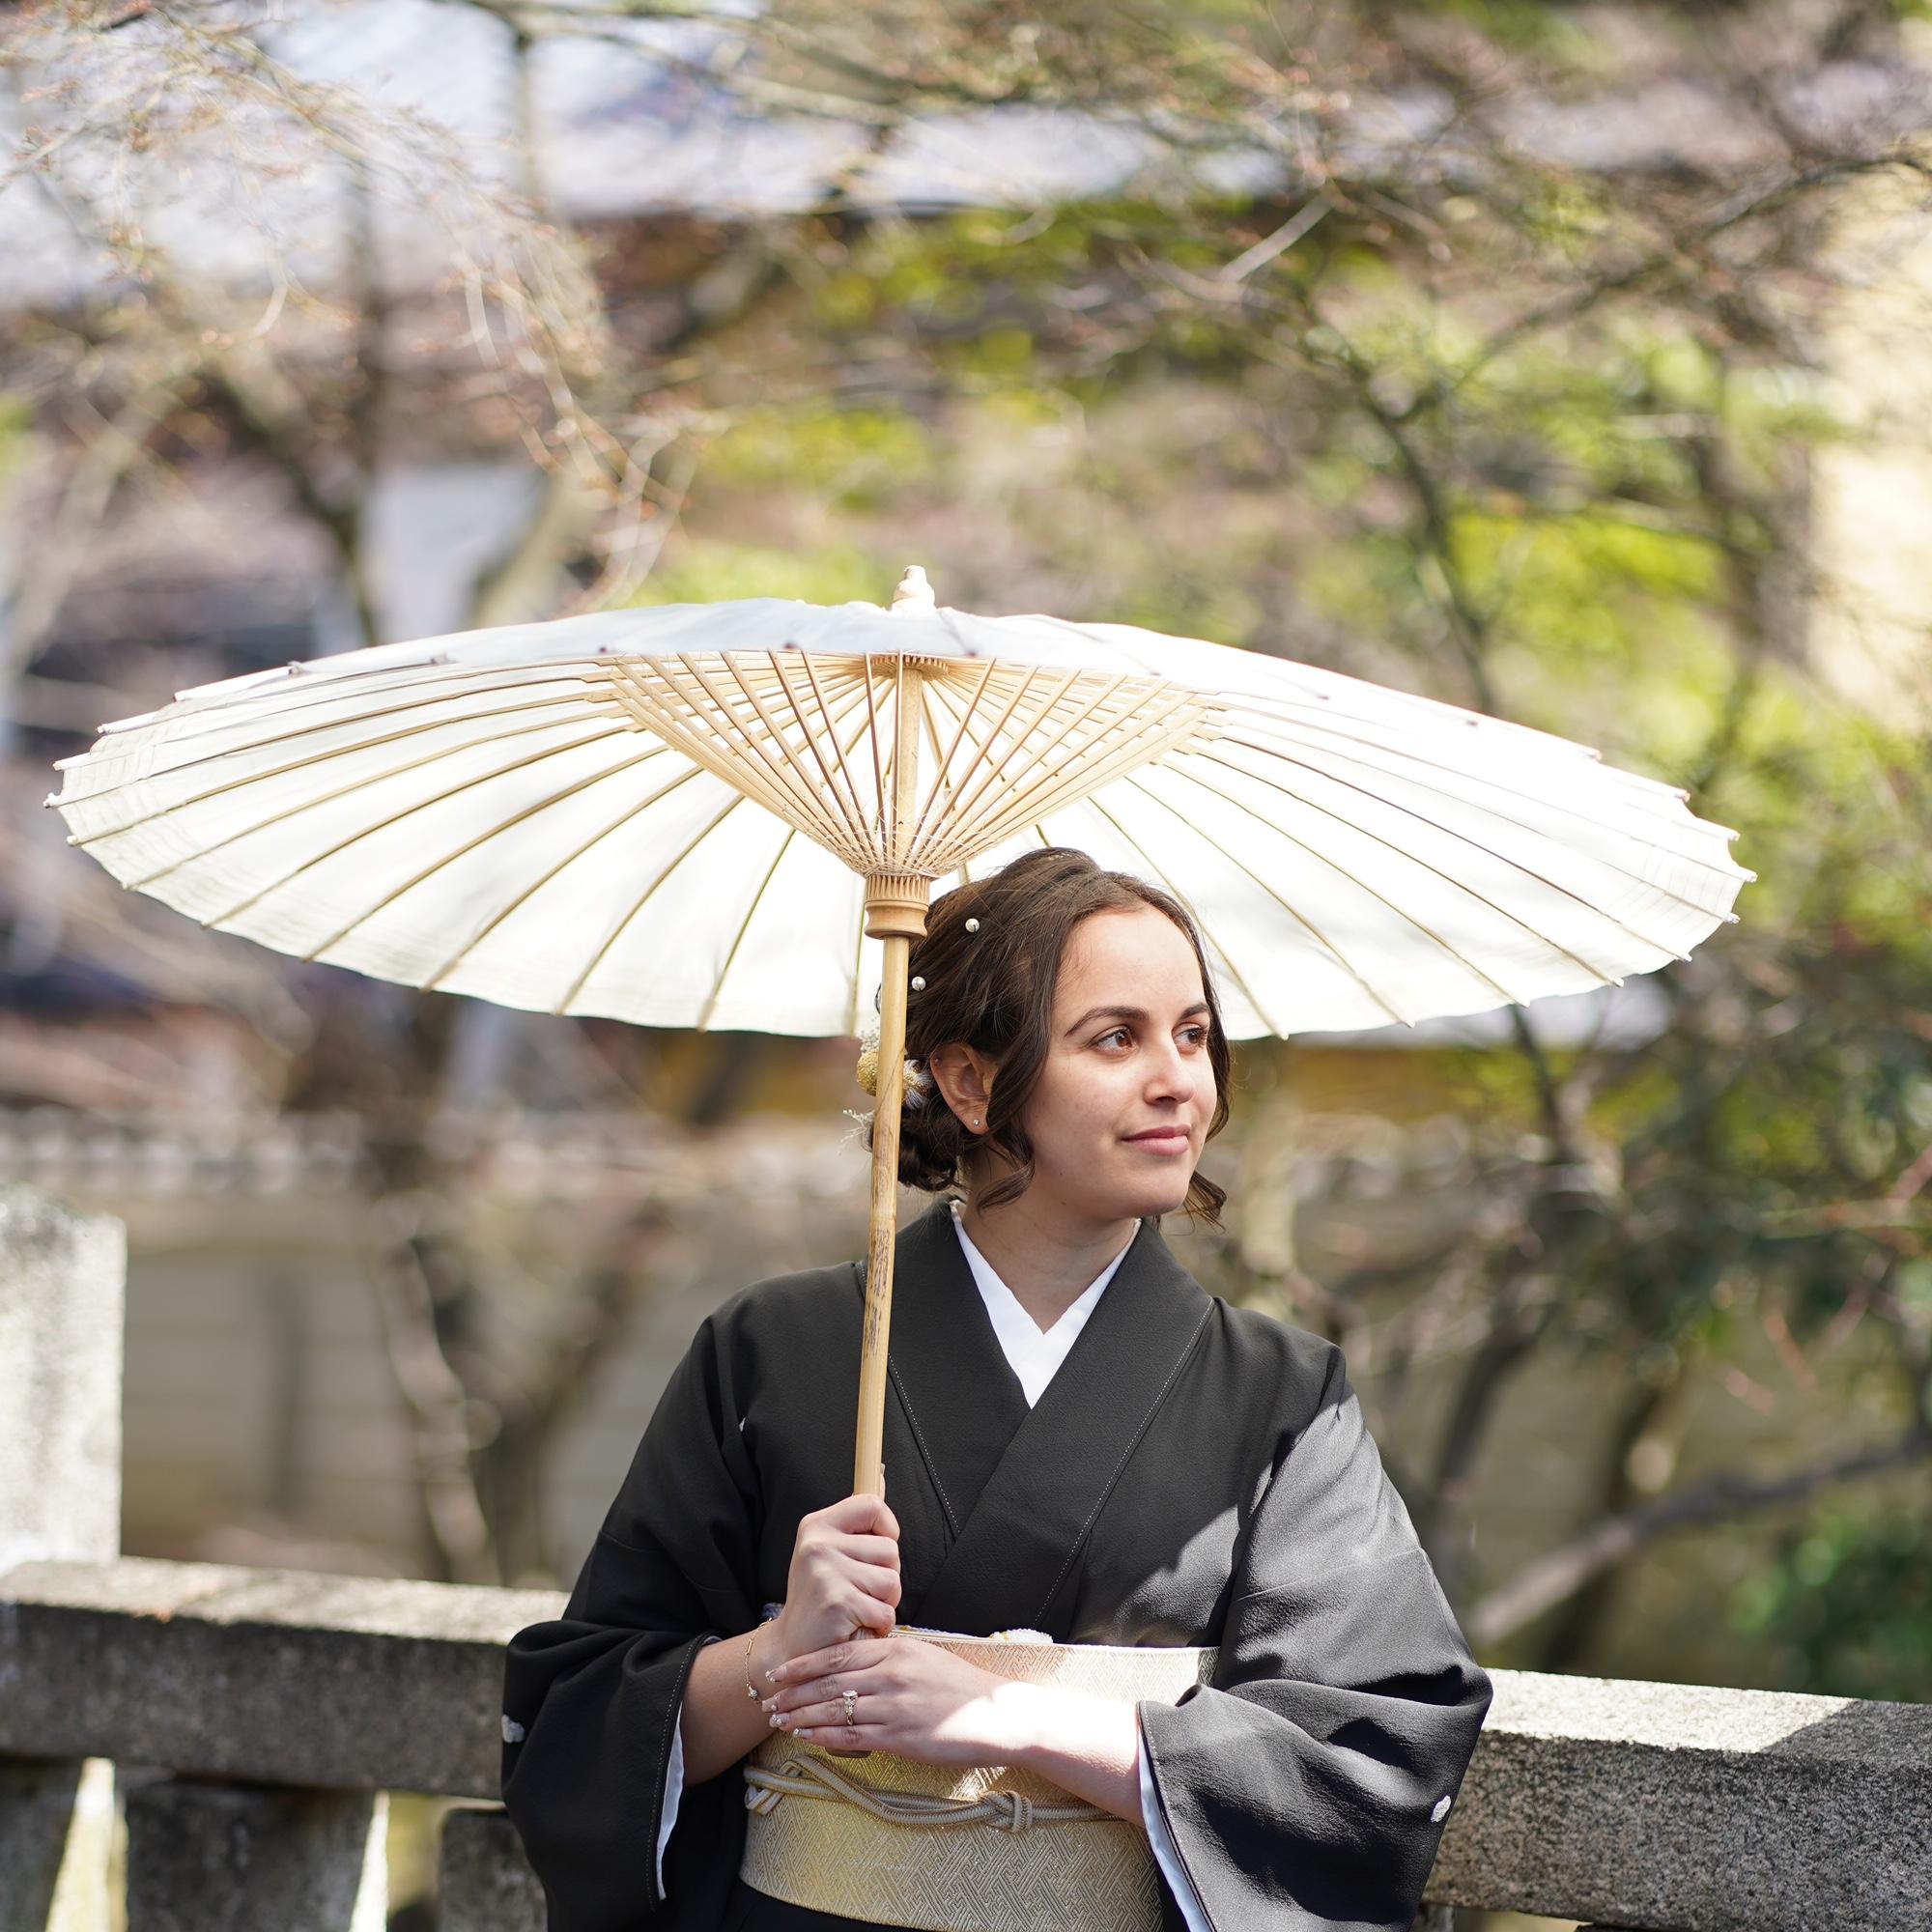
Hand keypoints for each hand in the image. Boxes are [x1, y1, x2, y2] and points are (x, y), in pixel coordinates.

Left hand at [760, 1634, 1032, 1767]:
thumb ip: (890, 1656)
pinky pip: (854, 1736)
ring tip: (780, 1722)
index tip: (778, 1672)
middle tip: (767, 1701)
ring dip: (802, 1716)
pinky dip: (826, 1737)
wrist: (995, 1714)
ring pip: (835, 1709)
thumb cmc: (959, 1685)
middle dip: (793, 1693)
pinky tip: (808, 1738)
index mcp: (895, 1650)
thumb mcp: (924, 1656)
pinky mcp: (901, 1737)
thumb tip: (857, 1659)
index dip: (803, 1665)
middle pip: (829, 1682)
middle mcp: (890, 1675)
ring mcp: (894, 1707)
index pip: (837, 1655)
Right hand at [770, 1492, 901, 1670]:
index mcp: (817, 1525)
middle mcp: (817, 1543)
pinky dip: (878, 1625)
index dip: (886, 1530)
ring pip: (892, 1581)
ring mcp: (825, 1571)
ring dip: (884, 1603)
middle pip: (890, 1549)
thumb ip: (857, 1521)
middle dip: (886, 1577)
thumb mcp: (830, 1551)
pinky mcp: (837, 1602)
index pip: (873, 1505)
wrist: (792, 1649)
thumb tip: (879, 1473)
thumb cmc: (820, 1599)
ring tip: (857, 1609)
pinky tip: (855, 1626)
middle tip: (858, 1592)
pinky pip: (885, 1610)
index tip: (875, 1552)